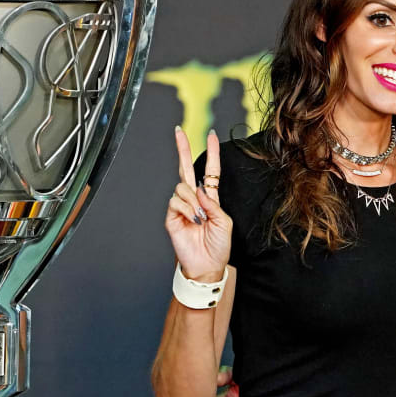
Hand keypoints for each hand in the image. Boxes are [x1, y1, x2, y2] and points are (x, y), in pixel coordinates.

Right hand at [165, 127, 231, 282]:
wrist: (206, 266)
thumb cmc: (218, 246)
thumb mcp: (224, 222)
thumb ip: (213, 204)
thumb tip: (198, 190)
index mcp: (209, 198)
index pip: (210, 171)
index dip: (212, 153)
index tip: (211, 135)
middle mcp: (194, 199)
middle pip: (186, 168)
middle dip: (182, 148)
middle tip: (178, 131)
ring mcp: (181, 207)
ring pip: (182, 187)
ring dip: (192, 201)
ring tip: (199, 218)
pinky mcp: (171, 217)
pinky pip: (175, 202)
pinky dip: (186, 209)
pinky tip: (192, 220)